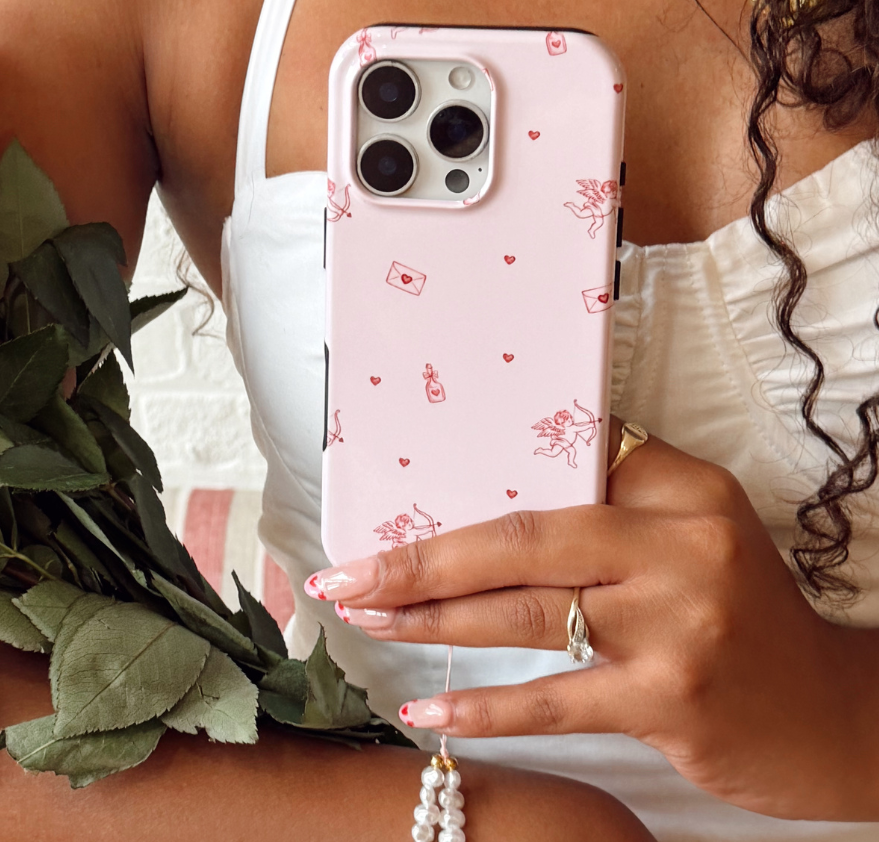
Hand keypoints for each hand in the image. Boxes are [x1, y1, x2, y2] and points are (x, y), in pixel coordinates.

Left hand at [304, 420, 878, 820]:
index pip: (556, 463)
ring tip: (366, 616)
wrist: (825, 712)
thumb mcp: (691, 534)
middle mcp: (679, 544)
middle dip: (422, 556)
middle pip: (521, 537)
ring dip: (432, 617)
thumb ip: (611, 503)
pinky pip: (553, 698)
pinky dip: (483, 704)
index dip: (468, 477)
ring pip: (523, 612)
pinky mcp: (668, 699)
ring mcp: (674, 623)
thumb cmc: (739, 614)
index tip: (396, 496)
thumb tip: (493, 488)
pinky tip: (426, 706)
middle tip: (349, 572)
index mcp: (679, 488)